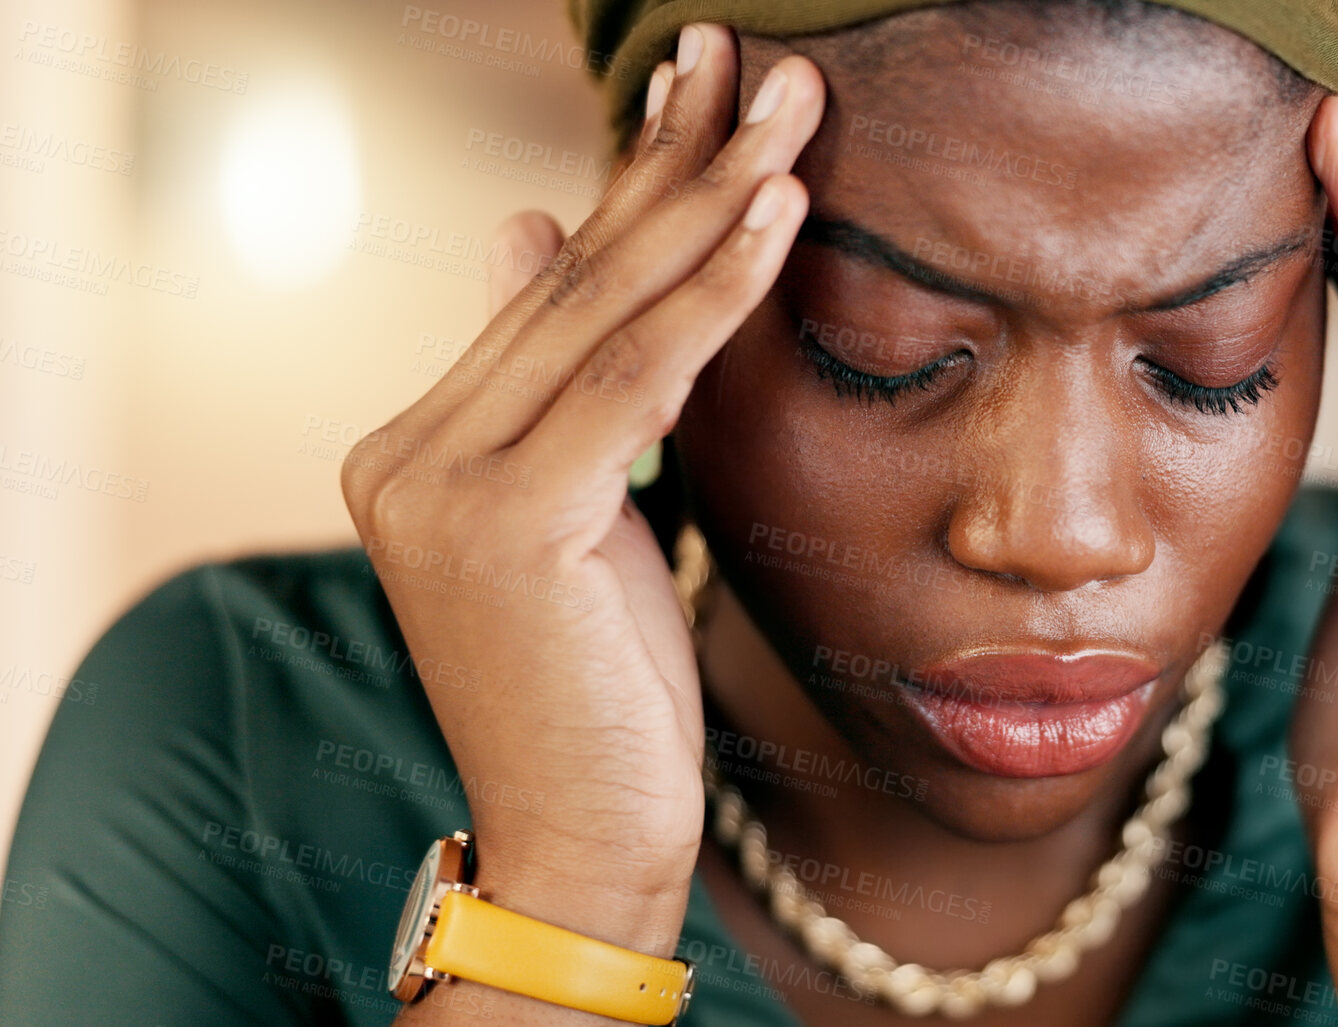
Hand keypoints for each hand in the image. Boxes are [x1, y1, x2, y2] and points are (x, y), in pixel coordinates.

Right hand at [338, 24, 823, 956]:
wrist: (582, 840)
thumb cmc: (603, 691)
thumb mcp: (585, 517)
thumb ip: (557, 384)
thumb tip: (520, 227)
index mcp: (422, 443)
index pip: (550, 287)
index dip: (632, 183)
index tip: (705, 92)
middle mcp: (406, 448)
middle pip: (575, 275)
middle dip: (678, 160)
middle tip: (759, 59)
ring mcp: (436, 482)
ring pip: (604, 309)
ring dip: (712, 195)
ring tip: (793, 102)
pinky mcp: (498, 519)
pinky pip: (632, 379)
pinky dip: (715, 292)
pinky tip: (776, 211)